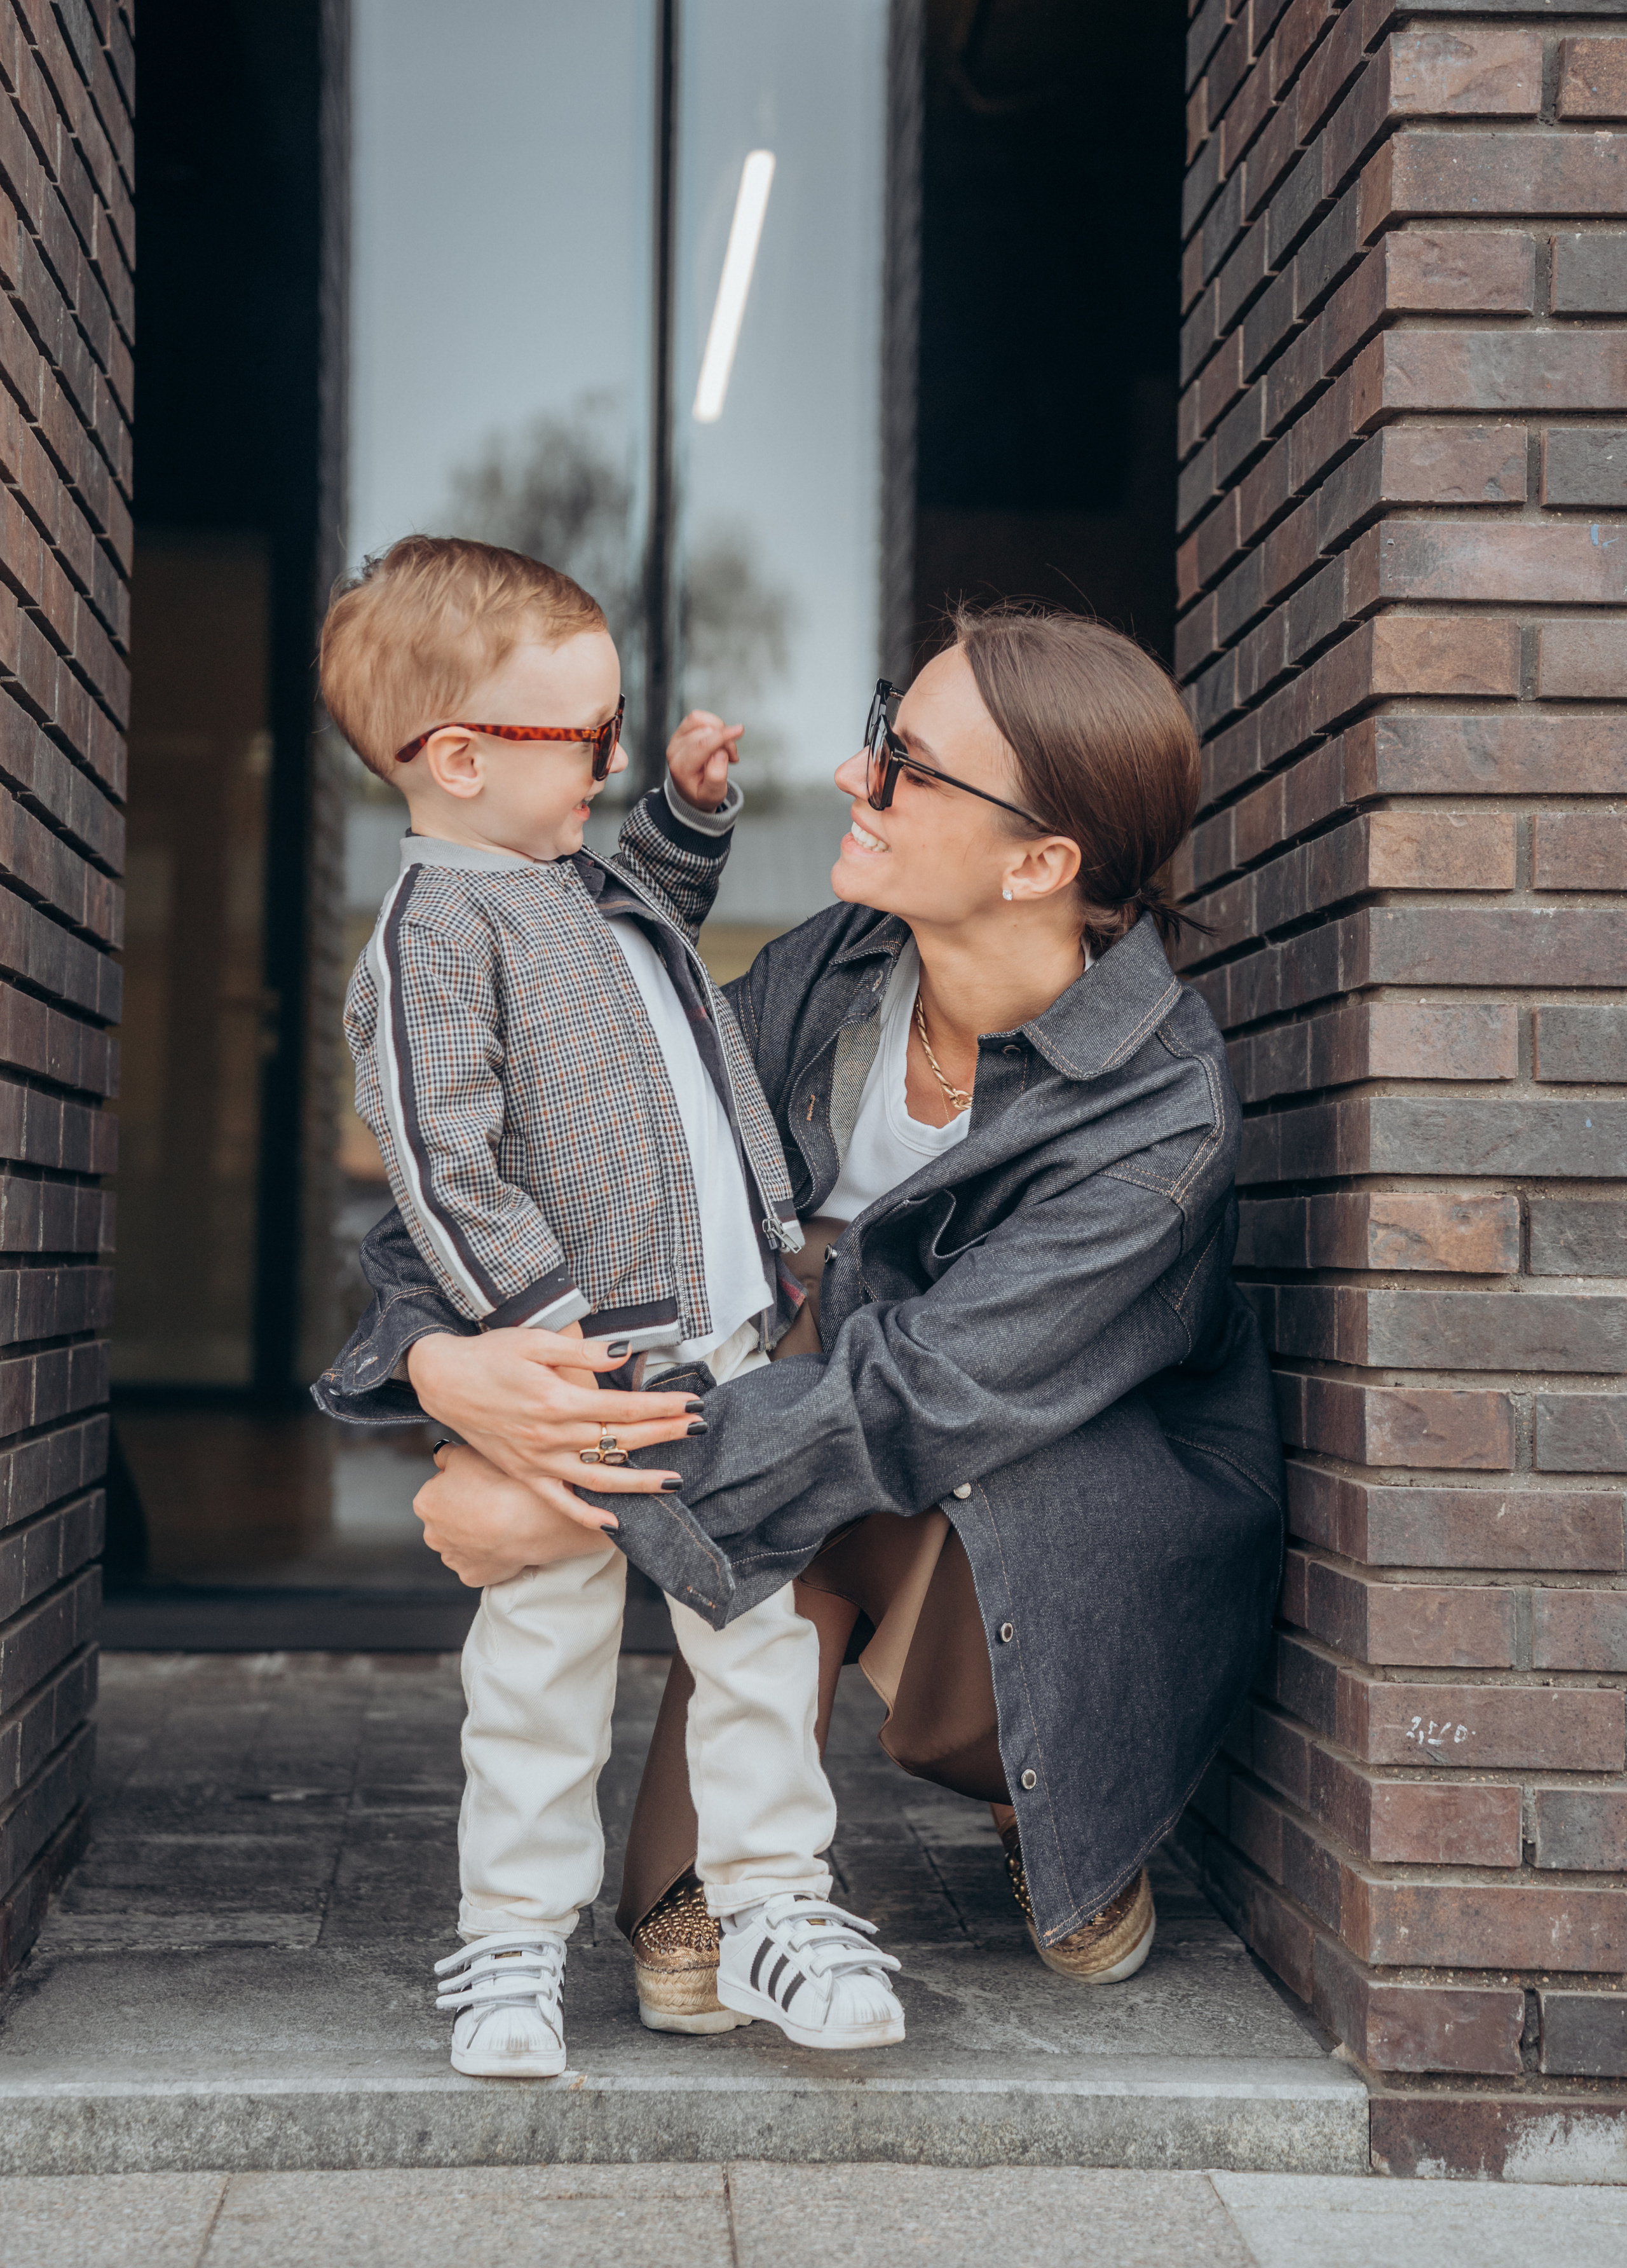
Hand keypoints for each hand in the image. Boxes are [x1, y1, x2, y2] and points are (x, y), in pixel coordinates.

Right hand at [405, 1327, 702, 1497]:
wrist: (443, 1380)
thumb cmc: (490, 1355)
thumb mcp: (535, 1341)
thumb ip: (582, 1352)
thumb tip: (624, 1353)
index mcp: (556, 1401)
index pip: (623, 1407)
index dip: (661, 1406)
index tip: (692, 1404)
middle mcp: (550, 1436)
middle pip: (618, 1440)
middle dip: (663, 1435)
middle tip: (698, 1429)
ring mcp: (537, 1460)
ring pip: (598, 1478)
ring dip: (639, 1483)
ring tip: (675, 1483)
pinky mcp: (524, 1473)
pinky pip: (559, 1501)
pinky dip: (586, 1516)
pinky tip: (615, 1524)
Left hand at [415, 1444, 609, 1587]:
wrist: (528, 1520)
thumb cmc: (499, 1484)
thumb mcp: (468, 1453)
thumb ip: (447, 1455)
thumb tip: (442, 1456)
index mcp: (426, 1502)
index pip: (439, 1488)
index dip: (461, 1482)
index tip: (480, 1481)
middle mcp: (432, 1534)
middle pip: (448, 1518)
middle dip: (465, 1511)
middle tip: (492, 1499)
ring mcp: (453, 1558)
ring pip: (462, 1542)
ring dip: (475, 1534)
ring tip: (502, 1520)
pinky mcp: (472, 1576)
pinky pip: (479, 1562)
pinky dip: (489, 1554)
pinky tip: (504, 1541)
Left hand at [665, 708, 742, 811]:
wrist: (691, 791)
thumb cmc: (703, 793)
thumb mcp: (712, 795)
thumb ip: (716, 777)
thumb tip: (720, 754)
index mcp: (681, 767)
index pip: (702, 745)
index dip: (722, 736)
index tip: (740, 730)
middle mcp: (675, 749)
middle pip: (707, 732)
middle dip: (725, 742)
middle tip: (731, 758)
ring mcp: (676, 738)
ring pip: (703, 721)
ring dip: (720, 732)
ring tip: (725, 750)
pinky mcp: (681, 730)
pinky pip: (699, 717)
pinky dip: (714, 725)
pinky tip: (718, 740)